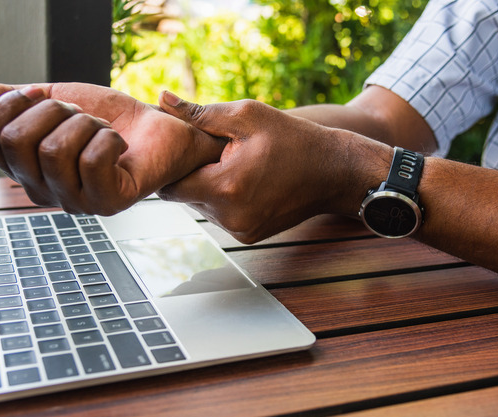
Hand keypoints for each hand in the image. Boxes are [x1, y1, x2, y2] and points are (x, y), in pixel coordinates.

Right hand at [0, 83, 224, 214]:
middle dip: (51, 111)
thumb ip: (13, 99)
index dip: (7, 106)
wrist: (157, 127)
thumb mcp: (54, 98)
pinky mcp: (107, 203)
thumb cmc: (108, 117)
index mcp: (23, 166)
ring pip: (54, 150)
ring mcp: (74, 201)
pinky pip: (92, 160)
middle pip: (16, 141)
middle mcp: (42, 190)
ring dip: (84, 123)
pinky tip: (118, 145)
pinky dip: (108, 138)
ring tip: (100, 129)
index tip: (39, 97)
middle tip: (78, 115)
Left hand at [157, 92, 391, 242]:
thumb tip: (162, 99)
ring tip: (229, 163)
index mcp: (225, 188)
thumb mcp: (247, 116)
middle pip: (184, 197)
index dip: (172, 164)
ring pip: (201, 207)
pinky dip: (224, 198)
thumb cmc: (293, 138)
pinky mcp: (249, 236)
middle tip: (211, 151)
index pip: (169, 185)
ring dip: (207, 186)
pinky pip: (220, 216)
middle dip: (191, 173)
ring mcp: (240, 231)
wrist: (335, 171)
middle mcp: (229, 217)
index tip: (183, 146)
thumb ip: (199, 113)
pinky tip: (243, 179)